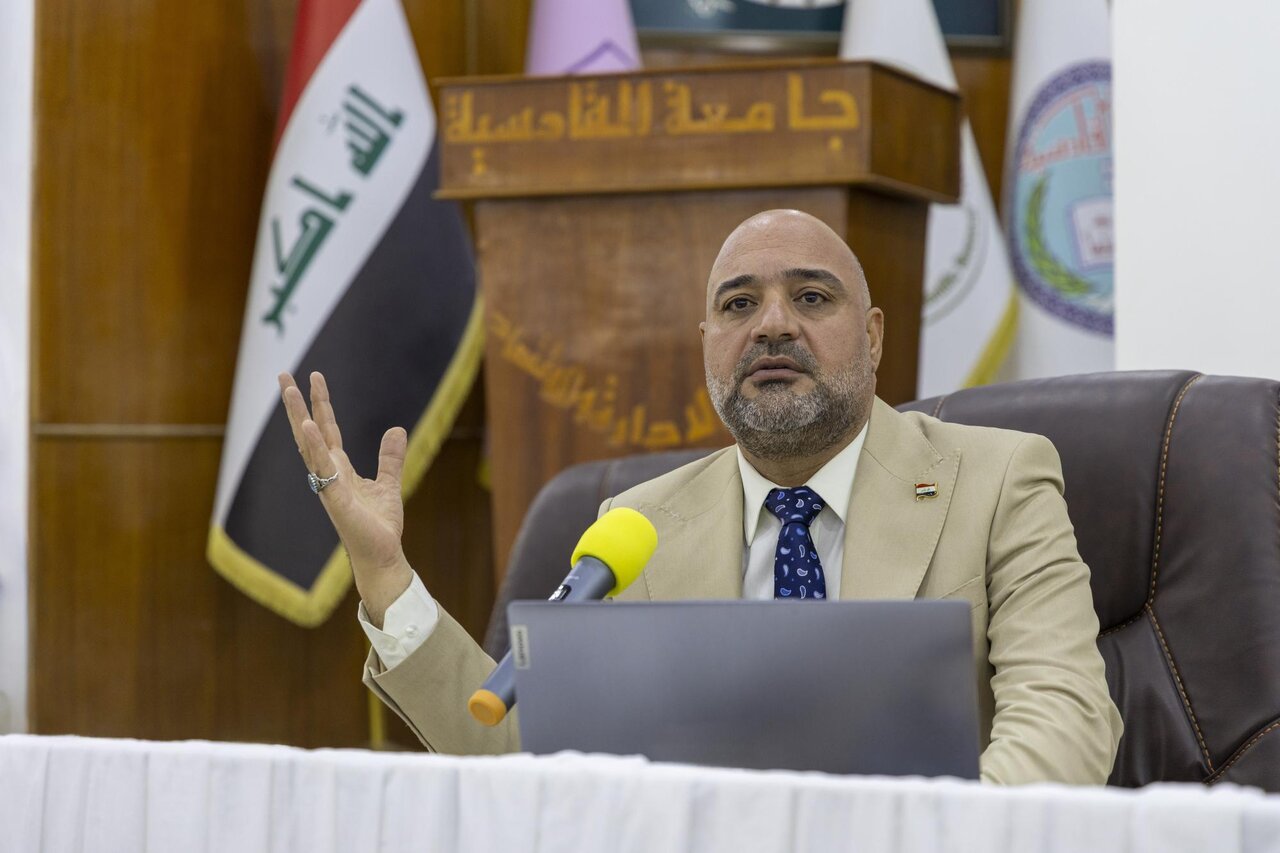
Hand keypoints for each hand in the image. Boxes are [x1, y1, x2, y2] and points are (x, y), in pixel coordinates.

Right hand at [279, 371, 413, 626]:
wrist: (382, 555)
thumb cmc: (379, 525)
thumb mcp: (388, 484)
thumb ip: (390, 458)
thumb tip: (396, 429)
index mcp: (340, 468)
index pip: (327, 428)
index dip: (320, 403)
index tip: (314, 377)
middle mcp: (329, 473)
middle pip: (309, 431)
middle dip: (296, 403)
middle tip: (283, 374)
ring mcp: (329, 484)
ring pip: (310, 445)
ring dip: (299, 416)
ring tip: (290, 390)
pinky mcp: (336, 498)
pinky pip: (322, 468)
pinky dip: (315, 447)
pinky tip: (309, 426)